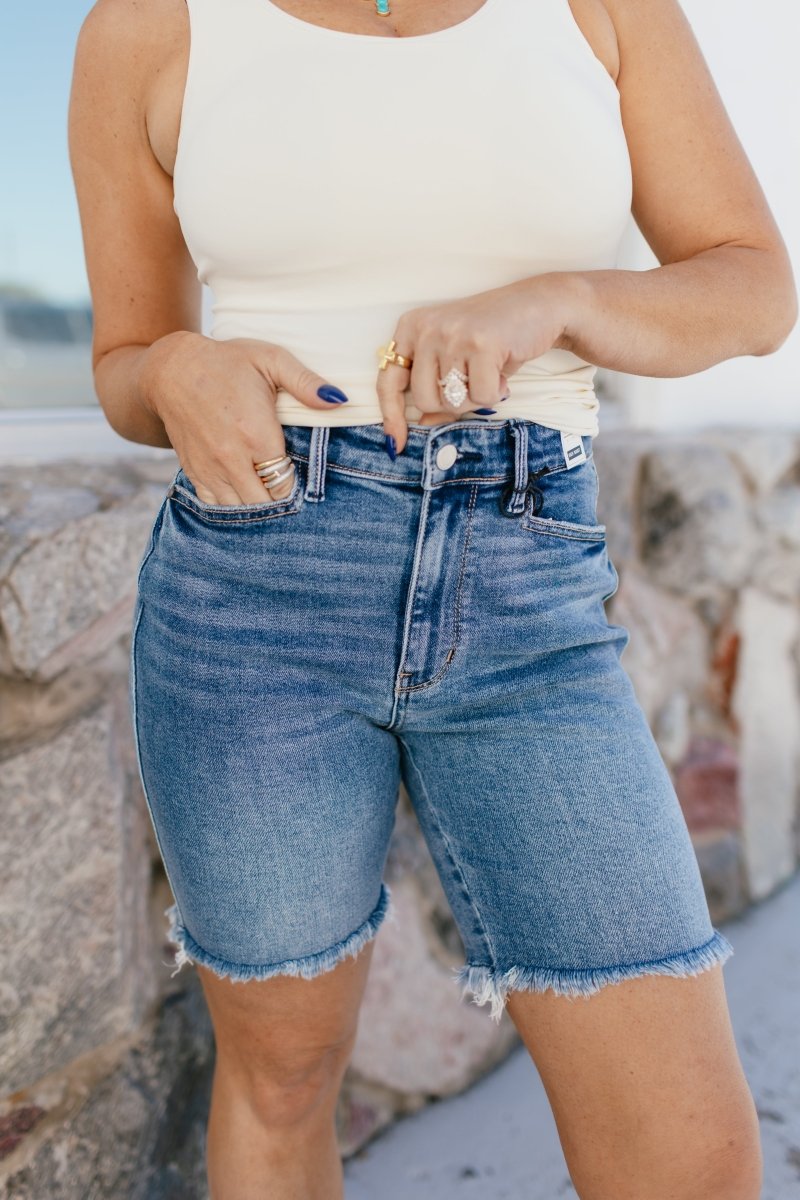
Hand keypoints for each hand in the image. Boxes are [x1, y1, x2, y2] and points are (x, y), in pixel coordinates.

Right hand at [139, 332, 350, 502]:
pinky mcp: (194, 472)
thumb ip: (306, 382)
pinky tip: (244, 494)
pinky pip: (215, 505)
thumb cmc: (228, 362)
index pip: (285, 483)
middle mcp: (231, 457)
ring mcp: (210, 468)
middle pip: (264, 503)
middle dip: (278, 501)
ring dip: (256, 505)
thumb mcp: (271, 360)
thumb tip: (339, 400)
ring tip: (268, 493)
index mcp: (256, 434)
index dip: (295, 486)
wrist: (172, 370)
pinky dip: (232, 505)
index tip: (300, 476)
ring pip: (239, 509)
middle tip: (289, 489)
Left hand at [376, 274, 574, 452]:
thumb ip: (438, 389)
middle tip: (473, 384)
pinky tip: (503, 372)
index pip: (389, 380)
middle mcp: (426, 328)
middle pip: (424, 399)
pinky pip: (481, 396)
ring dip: (475, 398)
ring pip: (452, 401)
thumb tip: (423, 424)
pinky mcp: (480, 343)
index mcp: (412, 328)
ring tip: (489, 374)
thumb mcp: (458, 362)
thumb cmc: (496, 337)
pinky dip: (496, 393)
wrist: (540, 304)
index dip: (391, 415)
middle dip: (452, 404)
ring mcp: (453, 334)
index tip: (395, 443)